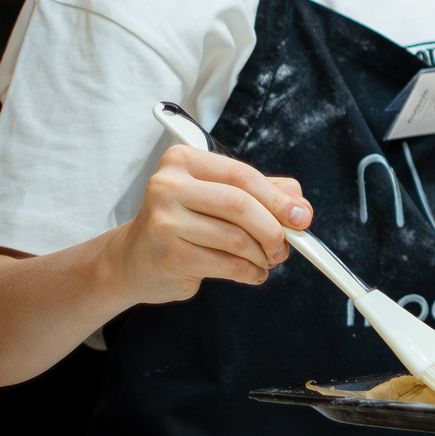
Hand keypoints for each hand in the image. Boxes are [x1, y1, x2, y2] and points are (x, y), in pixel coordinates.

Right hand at [105, 145, 310, 302]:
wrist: (132, 261)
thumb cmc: (184, 222)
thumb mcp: (221, 196)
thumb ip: (265, 192)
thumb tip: (301, 209)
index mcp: (182, 161)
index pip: (242, 175)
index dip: (278, 199)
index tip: (302, 217)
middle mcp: (167, 186)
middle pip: (240, 205)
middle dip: (274, 229)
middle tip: (287, 245)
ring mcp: (164, 222)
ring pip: (236, 238)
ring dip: (262, 254)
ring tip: (268, 260)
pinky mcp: (168, 255)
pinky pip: (226, 264)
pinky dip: (249, 272)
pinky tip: (252, 273)